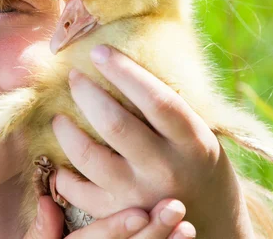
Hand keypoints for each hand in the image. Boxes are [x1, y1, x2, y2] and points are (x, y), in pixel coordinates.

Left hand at [51, 45, 254, 237]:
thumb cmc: (201, 170)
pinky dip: (63, 173)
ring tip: (59, 117)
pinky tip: (62, 160)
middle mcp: (165, 169)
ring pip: (88, 156)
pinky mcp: (117, 215)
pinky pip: (77, 191)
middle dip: (86, 93)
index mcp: (193, 142)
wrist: (213, 228)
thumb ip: (170, 112)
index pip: (155, 99)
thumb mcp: (199, 137)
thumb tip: (126, 67)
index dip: (124, 71)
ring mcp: (139, 196)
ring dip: (66, 131)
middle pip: (114, 124)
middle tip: (73, 77)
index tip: (99, 51)